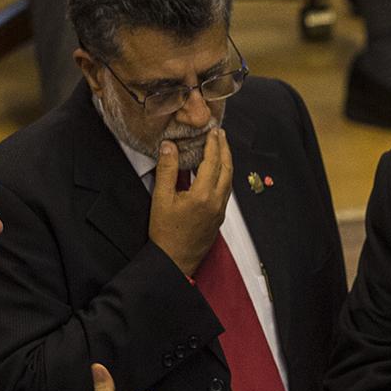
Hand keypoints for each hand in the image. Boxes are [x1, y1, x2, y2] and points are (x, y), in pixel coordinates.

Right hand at [147, 129, 231, 276]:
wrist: (174, 261)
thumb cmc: (165, 232)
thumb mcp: (161, 198)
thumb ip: (167, 170)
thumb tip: (169, 145)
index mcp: (202, 195)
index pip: (212, 162)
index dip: (213, 144)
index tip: (213, 130)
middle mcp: (216, 202)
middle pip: (226, 169)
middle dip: (224, 149)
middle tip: (221, 133)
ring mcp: (220, 211)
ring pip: (229, 181)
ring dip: (226, 162)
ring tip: (221, 148)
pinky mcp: (219, 218)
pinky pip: (225, 191)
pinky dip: (224, 176)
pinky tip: (217, 171)